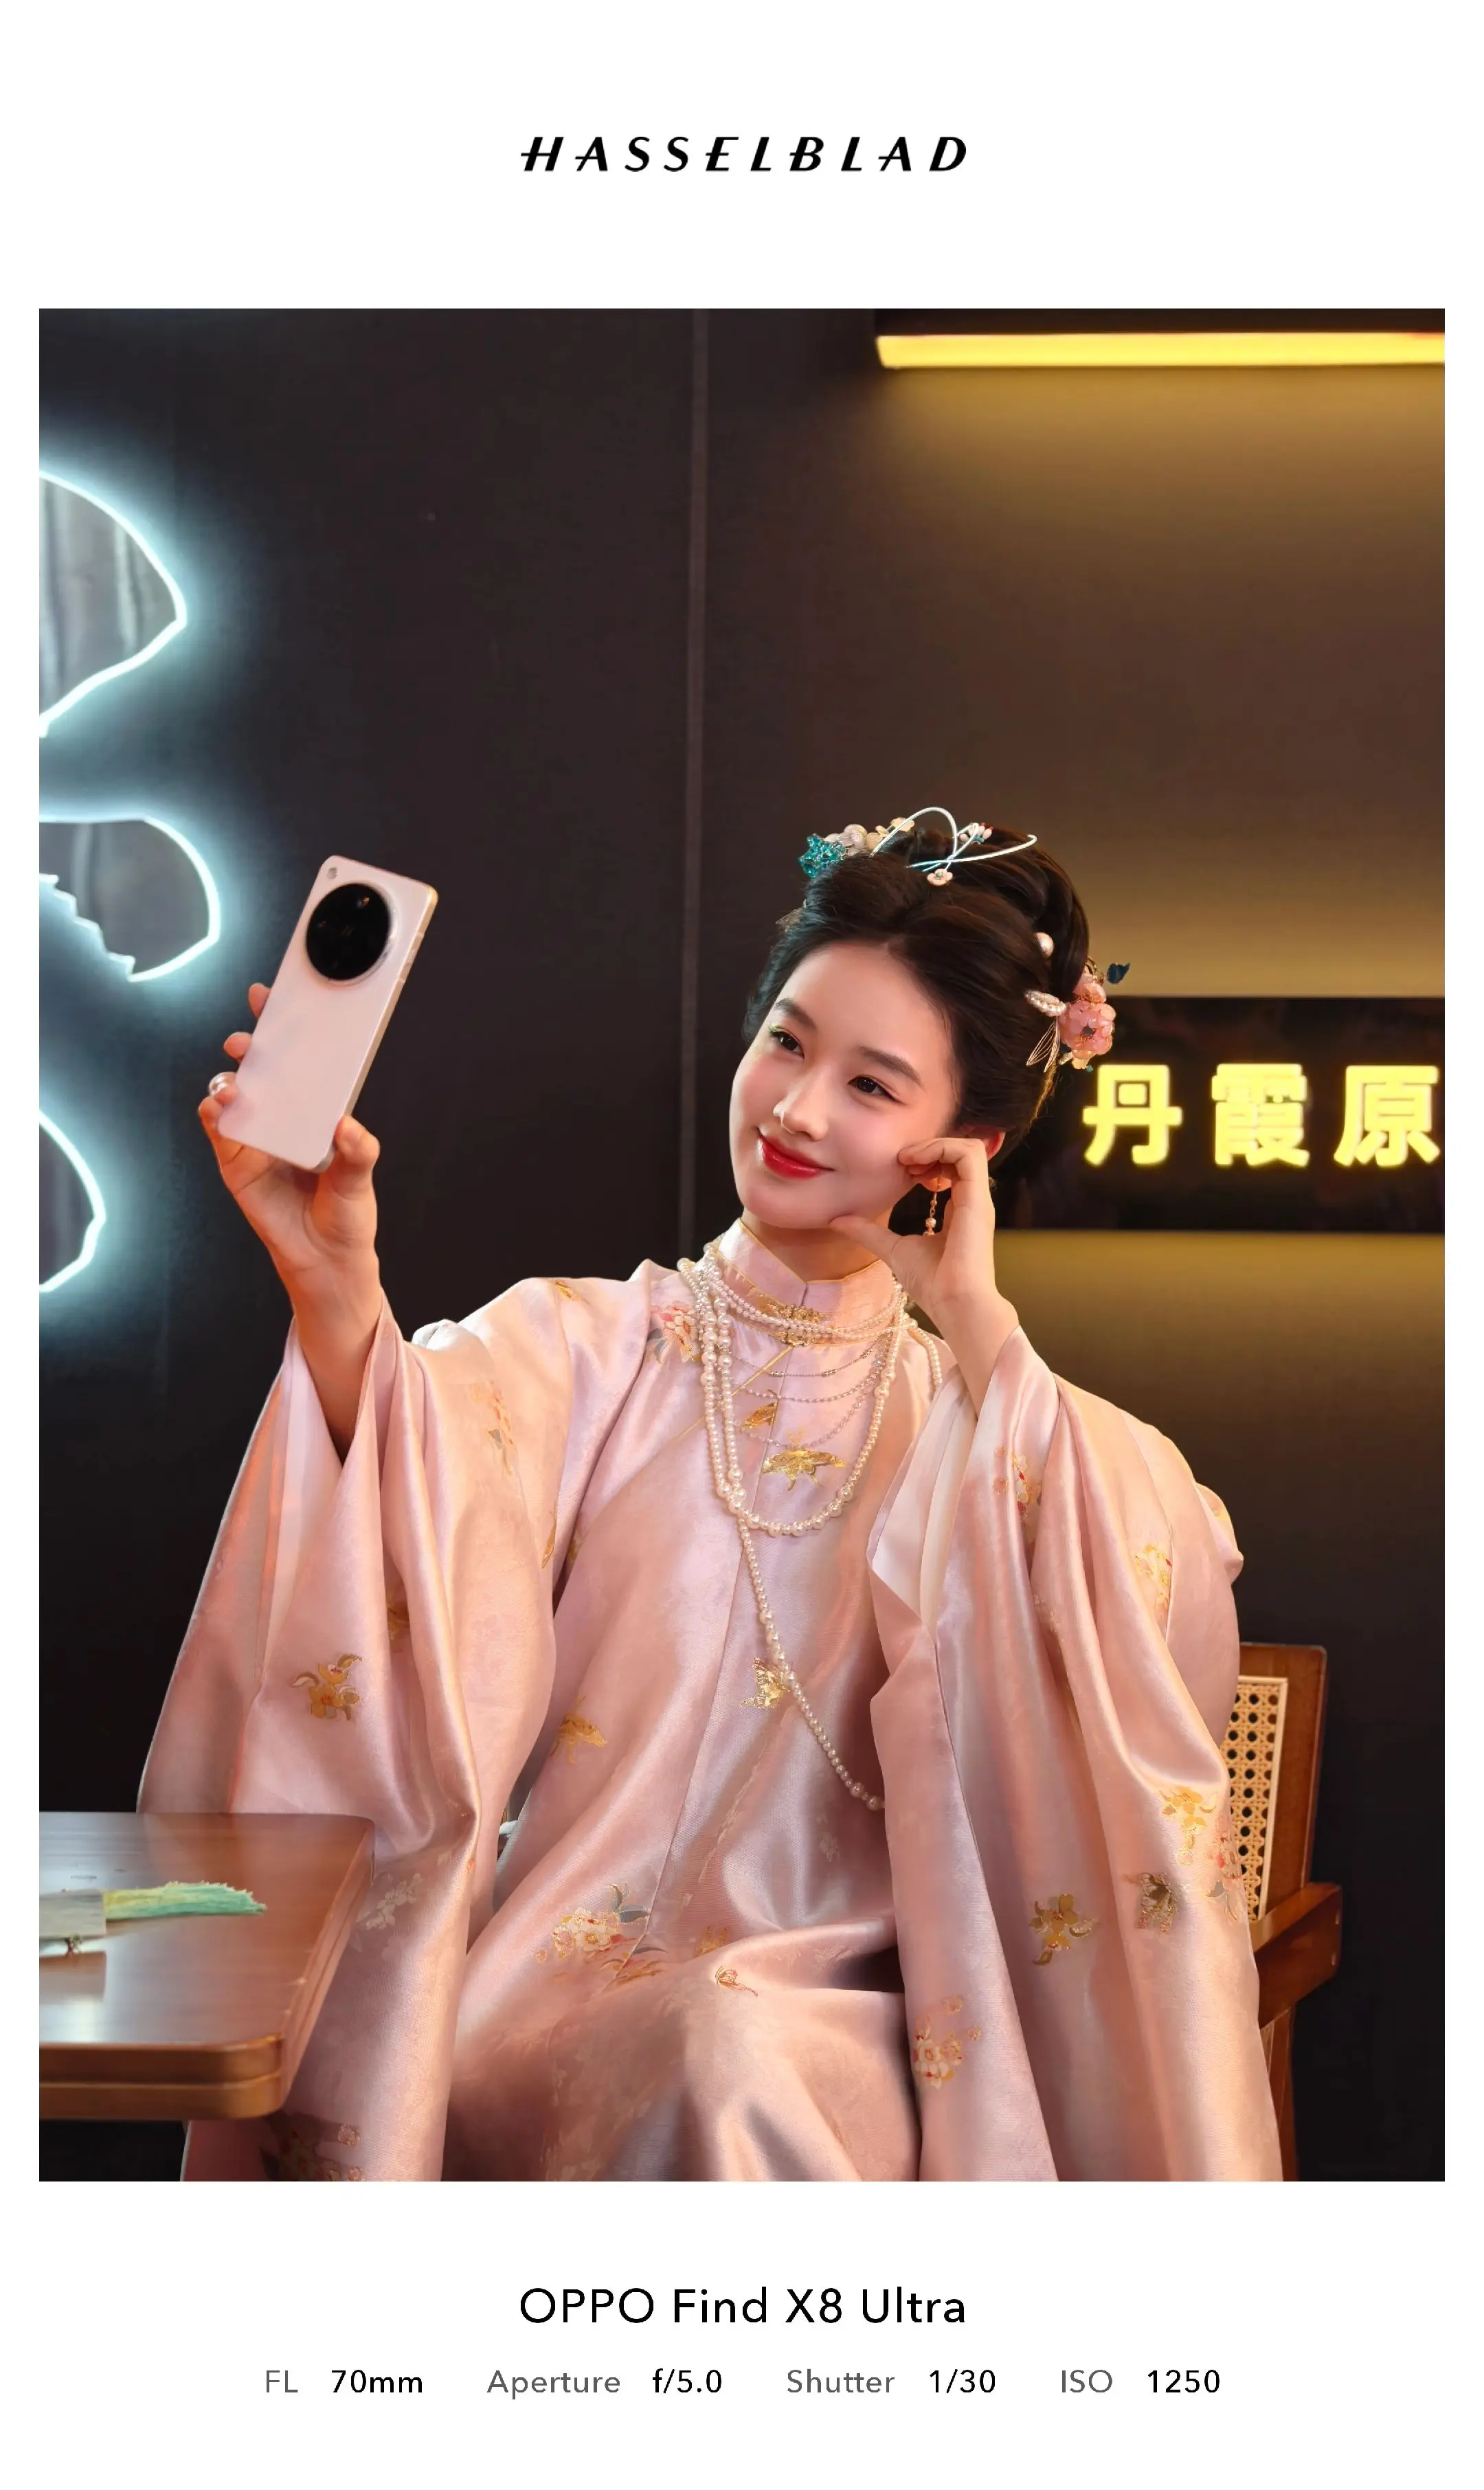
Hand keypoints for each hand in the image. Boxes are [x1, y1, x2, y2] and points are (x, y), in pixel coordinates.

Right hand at [199, 982, 381, 1317]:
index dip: (286, 1029)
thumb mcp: (360, 1179)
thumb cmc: (347, 1215)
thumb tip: (346, 1126)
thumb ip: (358, 1150)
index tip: (274, 998)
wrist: (324, 1260)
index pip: (301, 1062)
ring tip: (237, 1082)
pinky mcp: (236, 1160)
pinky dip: (214, 1111)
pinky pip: (218, 1126)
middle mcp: (285, 1117)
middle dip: (253, 1045)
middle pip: (263, 1068)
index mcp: (317, 1112)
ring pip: (235, 1092)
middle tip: (249, 1039)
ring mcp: (257, 1136)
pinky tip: (219, 1105)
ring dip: (231, 1078)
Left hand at [828, 1136, 1018, 1410]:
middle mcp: (971, 1201)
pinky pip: (969, 1155)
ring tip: (909, 1161)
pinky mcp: (978, 1198)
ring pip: (968, 1148)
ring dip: (935, 1146)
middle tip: (902, 1162)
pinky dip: (942, 1149)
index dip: (926, 1160)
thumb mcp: (891, 1249)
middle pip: (958, 1153)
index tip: (901, 1170)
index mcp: (958, 1210)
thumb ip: (868, 1232)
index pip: (950, 1169)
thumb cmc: (932, 1283)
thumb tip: (837, 1220)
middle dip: (928, 1148)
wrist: (955, 1304)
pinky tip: (916, 1164)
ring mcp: (977, 1198)